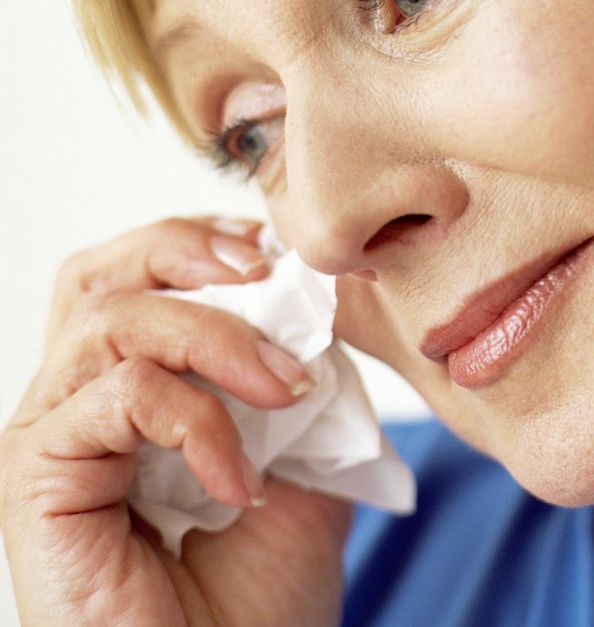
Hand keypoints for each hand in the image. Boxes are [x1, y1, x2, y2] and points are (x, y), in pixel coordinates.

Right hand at [0, 218, 351, 626]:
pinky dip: (196, 419)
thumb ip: (300, 383)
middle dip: (188, 250)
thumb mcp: (307, 464)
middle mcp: (78, 406)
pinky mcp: (36, 480)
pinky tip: (241, 482)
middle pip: (100, 274)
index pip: (140, 275)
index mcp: (134, 394)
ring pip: (110, 320)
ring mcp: (52, 440)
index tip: (283, 259)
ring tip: (283, 392)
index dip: (205, 245)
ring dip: (216, 337)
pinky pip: (117, 396)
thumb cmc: (258, 598)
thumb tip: (315, 309)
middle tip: (268, 277)